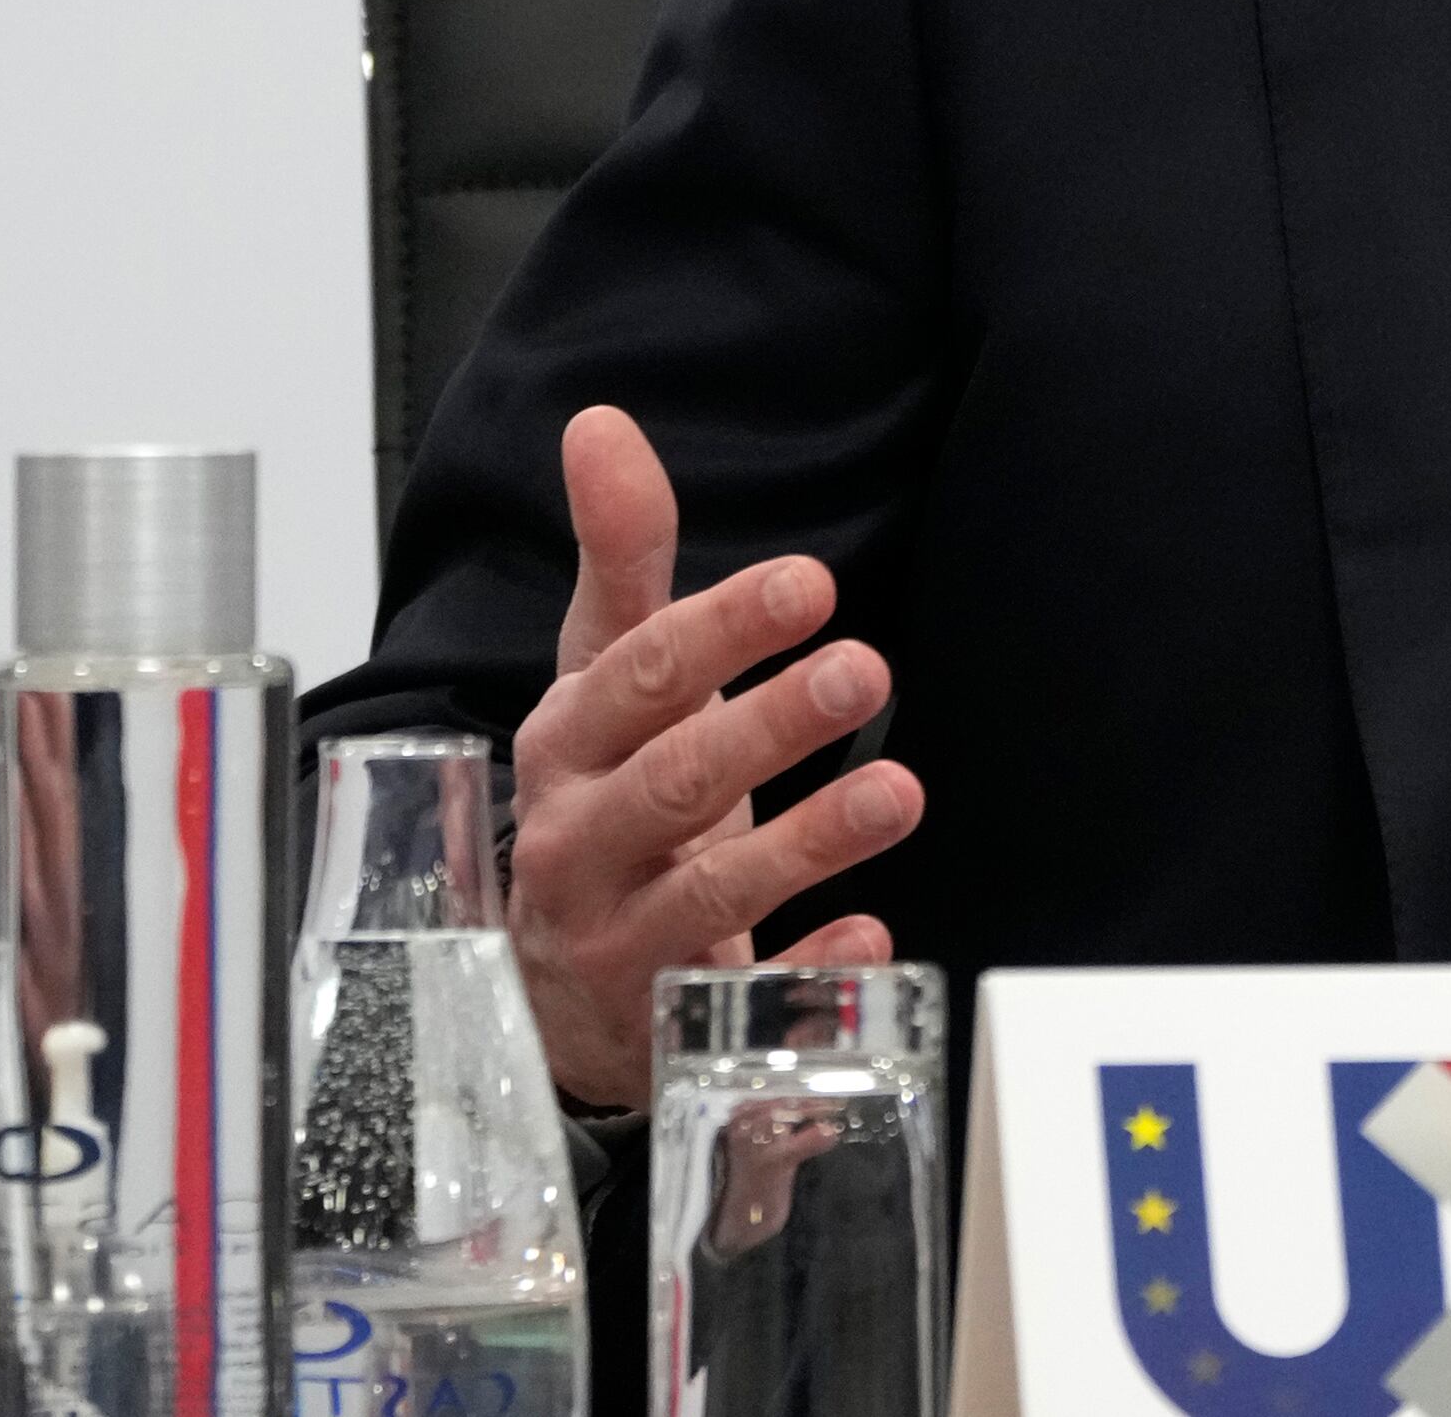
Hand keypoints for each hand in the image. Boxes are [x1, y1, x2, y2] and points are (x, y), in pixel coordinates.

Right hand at [510, 405, 925, 1105]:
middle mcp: (581, 846)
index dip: (718, 629)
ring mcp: (623, 942)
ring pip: (709, 896)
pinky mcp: (673, 1024)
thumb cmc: (603, 800)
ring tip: (898, 790)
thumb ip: (621, 557)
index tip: (807, 584)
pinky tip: (872, 937)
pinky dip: (806, 976)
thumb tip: (602, 425)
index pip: (634, 678)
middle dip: (767, 728)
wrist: (551, 987)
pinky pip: (741, 1006)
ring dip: (807, 842)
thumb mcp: (606, 678)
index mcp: (568, 748)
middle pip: (674, 782)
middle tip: (863, 671)